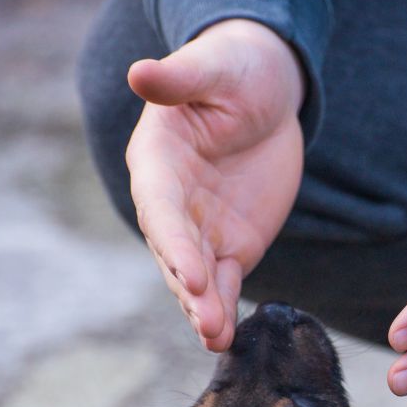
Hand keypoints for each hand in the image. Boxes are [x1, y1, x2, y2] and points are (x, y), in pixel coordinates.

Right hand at [126, 19, 304, 350]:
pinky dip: (226, 308)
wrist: (265, 92)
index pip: (162, 210)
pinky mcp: (232, 245)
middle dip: (190, 289)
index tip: (191, 274)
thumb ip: (180, 79)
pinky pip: (227, 282)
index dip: (174, 242)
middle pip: (175, 253)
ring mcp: (201, 229)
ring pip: (197, 277)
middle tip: (208, 323)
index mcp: (158, 162)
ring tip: (217, 339)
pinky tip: (227, 338)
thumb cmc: (236, 70)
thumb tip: (140, 72)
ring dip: (205, 308)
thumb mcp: (213, 68)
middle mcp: (172, 203)